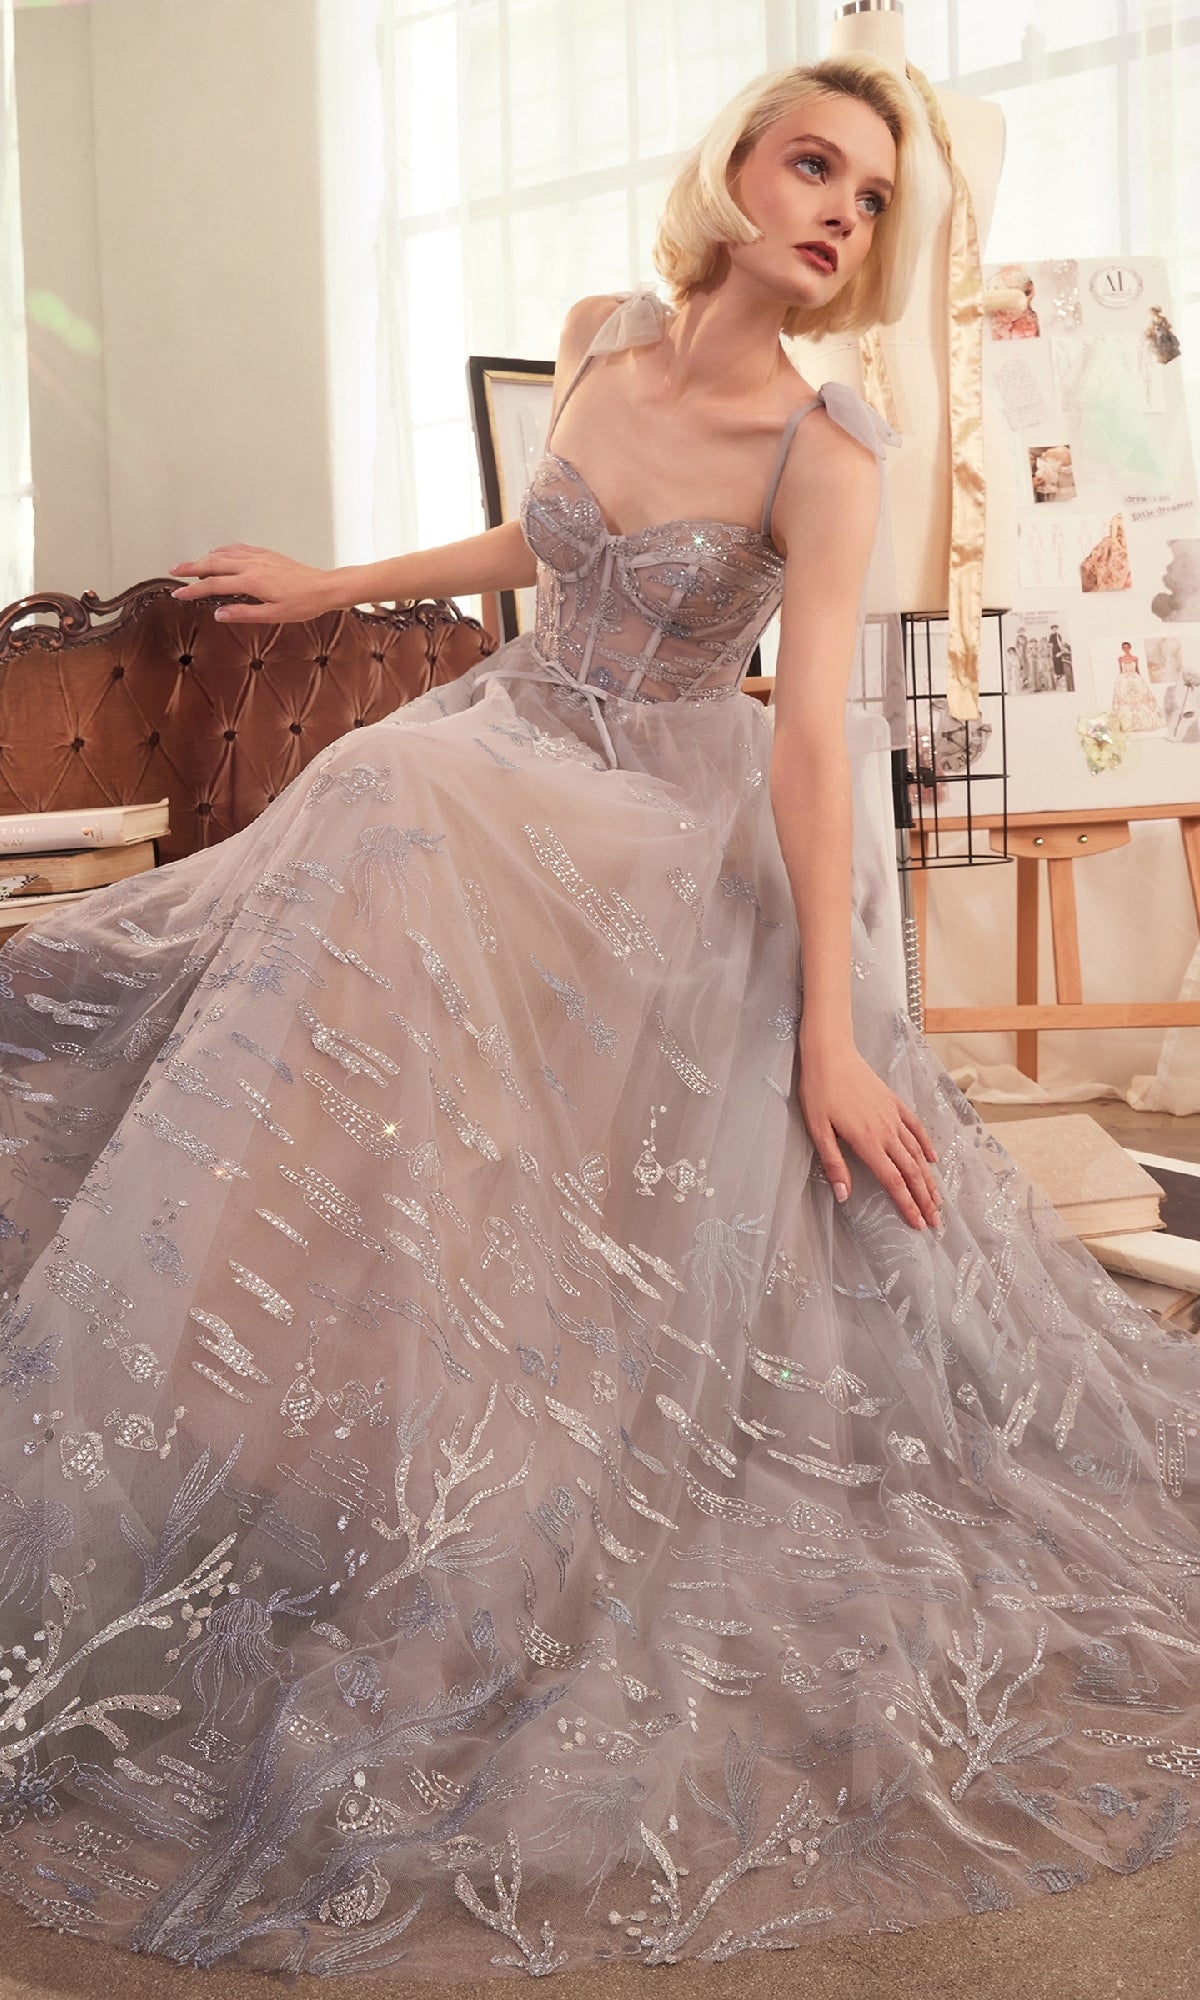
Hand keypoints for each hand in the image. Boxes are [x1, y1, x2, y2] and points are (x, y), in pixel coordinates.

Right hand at [168, 544, 337, 623]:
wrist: (324, 588)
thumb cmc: (303, 604)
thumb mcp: (273, 615)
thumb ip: (244, 613)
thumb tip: (218, 614)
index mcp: (251, 582)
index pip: (214, 585)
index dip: (193, 590)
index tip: (179, 594)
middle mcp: (252, 565)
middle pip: (213, 563)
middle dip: (190, 567)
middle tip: (173, 571)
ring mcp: (259, 557)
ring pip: (224, 554)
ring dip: (204, 558)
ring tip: (190, 565)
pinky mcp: (266, 554)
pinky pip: (238, 548)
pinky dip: (223, 550)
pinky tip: (218, 553)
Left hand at [798, 1035, 940, 1230]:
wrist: (831, 1053)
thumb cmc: (819, 1091)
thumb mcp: (818, 1130)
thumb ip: (833, 1164)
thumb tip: (843, 1195)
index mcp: (867, 1142)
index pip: (893, 1181)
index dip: (907, 1205)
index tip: (918, 1224)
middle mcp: (886, 1132)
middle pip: (911, 1172)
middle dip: (924, 1199)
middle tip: (936, 1222)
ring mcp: (893, 1116)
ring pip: (917, 1153)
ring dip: (929, 1179)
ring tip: (937, 1199)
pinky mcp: (894, 1103)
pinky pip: (916, 1127)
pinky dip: (926, 1145)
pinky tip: (932, 1159)